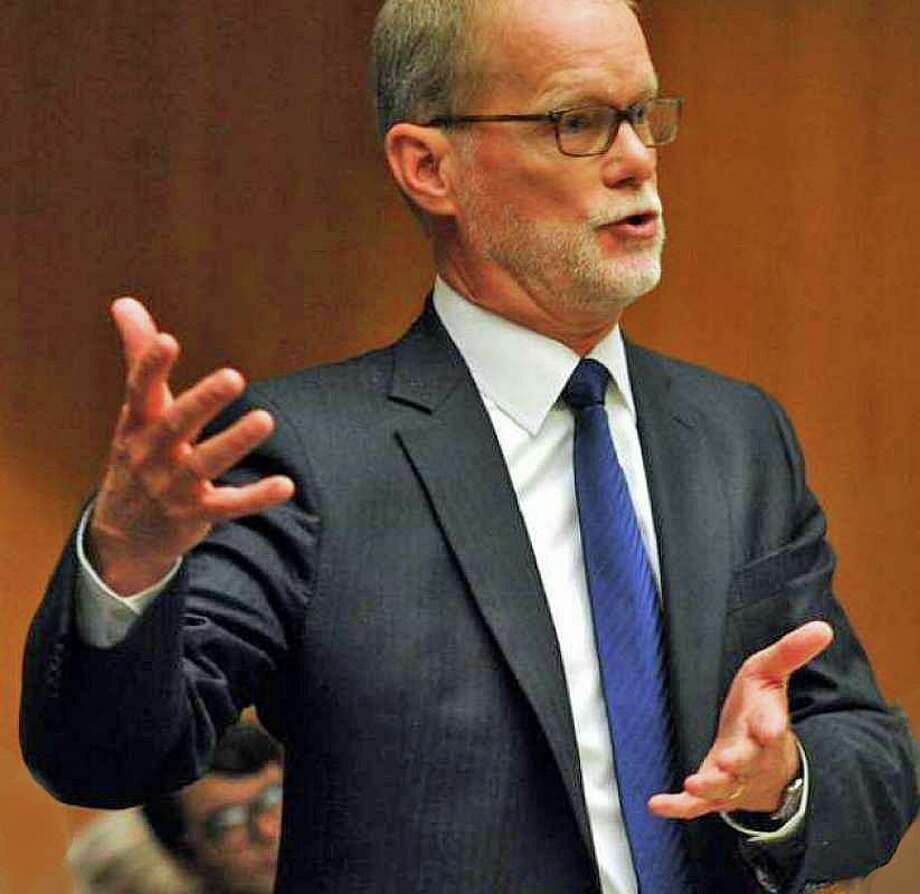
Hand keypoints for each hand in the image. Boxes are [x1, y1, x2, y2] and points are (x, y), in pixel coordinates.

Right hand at [89, 297, 294, 594]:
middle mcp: (151, 454)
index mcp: (136, 424)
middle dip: (203, 401)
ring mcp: (172, 487)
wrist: (122, 534)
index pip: (139, 391)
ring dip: (235, 442)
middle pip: (176, 425)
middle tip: (233, 376)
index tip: (168, 340)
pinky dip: (256, 497)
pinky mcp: (196, 514)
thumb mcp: (134, 411)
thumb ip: (139, 358)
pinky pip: (229, 506)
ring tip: (265, 419)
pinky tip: (285, 485)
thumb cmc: (138, 455)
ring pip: (205, 464)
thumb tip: (125, 301)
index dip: (151, 366)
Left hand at [649, 620, 833, 819]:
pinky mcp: (715, 794)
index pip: (773, 723)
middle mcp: (753, 755)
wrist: (767, 761)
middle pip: (750, 760)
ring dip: (711, 786)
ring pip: (725, 787)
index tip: (770, 727)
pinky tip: (657, 805)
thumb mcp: (772, 673)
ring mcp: (734, 778)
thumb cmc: (762, 710)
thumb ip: (791, 652)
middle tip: (730, 761)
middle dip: (741, 761)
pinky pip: (697, 806)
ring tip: (694, 784)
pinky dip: (679, 807)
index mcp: (767, 723)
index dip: (771, 724)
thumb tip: (823, 627)